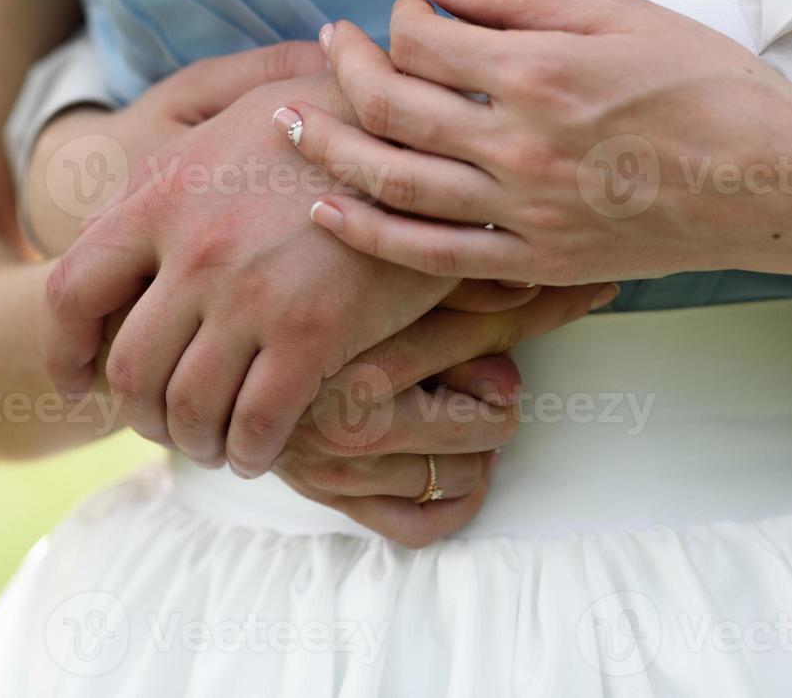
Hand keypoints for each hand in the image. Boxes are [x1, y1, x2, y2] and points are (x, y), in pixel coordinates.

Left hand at [38, 71, 540, 477]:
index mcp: (162, 196)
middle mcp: (194, 250)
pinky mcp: (313, 331)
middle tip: (165, 425)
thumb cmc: (331, 121)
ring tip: (214, 444)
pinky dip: (251, 450)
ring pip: (188, 406)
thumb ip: (165, 176)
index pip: (71, 290)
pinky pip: (258, 421)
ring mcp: (250, 294)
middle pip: (129, 368)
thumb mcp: (229, 121)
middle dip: (138, 413)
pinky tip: (261, 450)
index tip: (76, 384)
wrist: (423, 131)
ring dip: (194, 440)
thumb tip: (106, 227)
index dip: (63, 351)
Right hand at [276, 283, 616, 546]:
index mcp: (362, 350)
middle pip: (491, 419)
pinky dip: (452, 499)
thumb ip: (465, 281)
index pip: (495, 331)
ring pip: (462, 473)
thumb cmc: (298, 277)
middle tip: (484, 370)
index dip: (554, 302)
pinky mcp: (326, 495)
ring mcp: (334, 464)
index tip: (597, 285)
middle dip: (500, 392)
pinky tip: (451, 461)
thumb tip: (567, 278)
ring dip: (474, 444)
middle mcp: (344, 418)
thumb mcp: (381, 268)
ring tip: (455, 406)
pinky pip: (419, 523)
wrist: (194, 319)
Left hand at [281, 0, 791, 285]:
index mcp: (541, 71)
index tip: (400, 13)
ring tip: (287, 122)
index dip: (398, 20)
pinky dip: (371, 235)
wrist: (771, 183)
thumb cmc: (708, 86)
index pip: (425, 41)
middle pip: (393, 107)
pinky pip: (433, 256)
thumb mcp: (622, 13)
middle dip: (346, 68)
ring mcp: (524, 211)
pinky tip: (326, 212)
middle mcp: (520, 144)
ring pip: (396, 182)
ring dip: (330, 148)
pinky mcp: (536, 261)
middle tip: (327, 46)